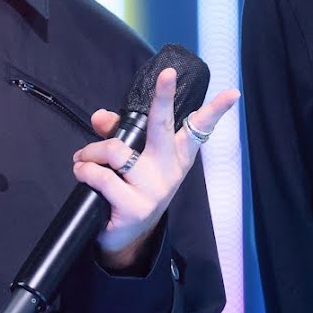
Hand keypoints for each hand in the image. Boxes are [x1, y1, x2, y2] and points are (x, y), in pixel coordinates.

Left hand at [71, 67, 239, 269]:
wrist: (126, 237)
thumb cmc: (130, 189)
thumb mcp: (131, 161)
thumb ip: (117, 135)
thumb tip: (101, 117)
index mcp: (176, 157)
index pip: (197, 130)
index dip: (214, 110)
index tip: (231, 93)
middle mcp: (169, 171)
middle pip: (164, 128)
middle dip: (164, 98)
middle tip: (168, 75)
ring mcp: (154, 190)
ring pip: (117, 151)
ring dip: (92, 152)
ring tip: (83, 159)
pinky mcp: (135, 207)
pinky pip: (103, 177)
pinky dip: (85, 170)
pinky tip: (82, 172)